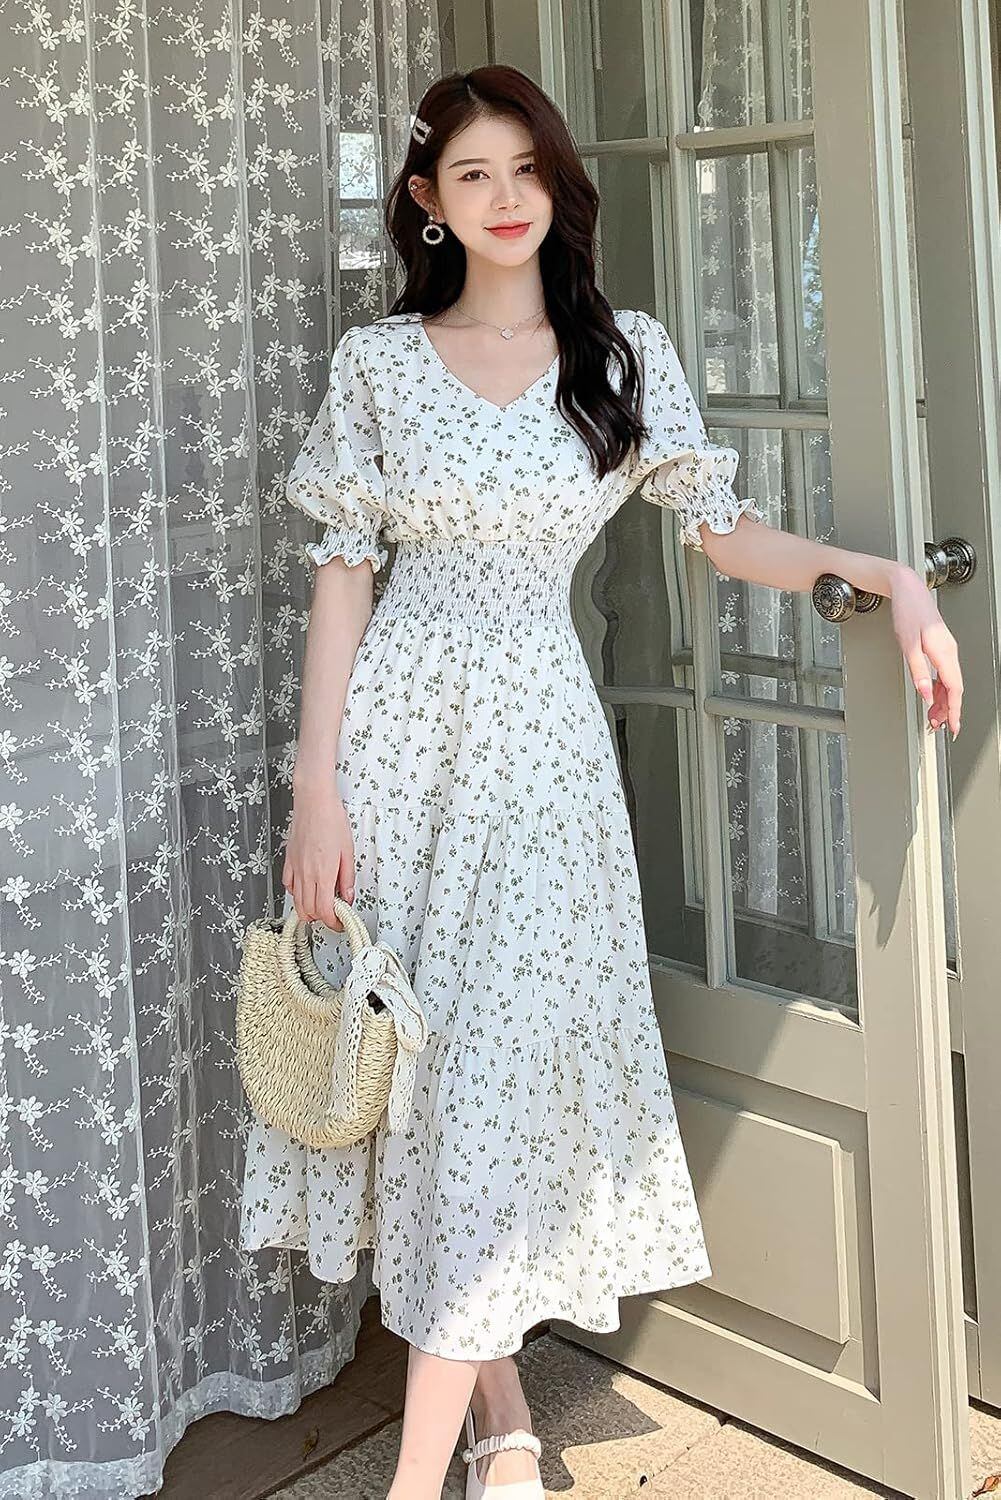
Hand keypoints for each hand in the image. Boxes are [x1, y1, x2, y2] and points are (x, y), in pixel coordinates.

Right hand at [282, 784, 355, 931]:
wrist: (313, 801)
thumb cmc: (331, 820)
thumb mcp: (348, 851)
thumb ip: (347, 878)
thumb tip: (347, 897)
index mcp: (323, 874)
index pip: (324, 911)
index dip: (332, 923)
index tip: (339, 923)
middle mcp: (306, 874)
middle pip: (308, 910)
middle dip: (321, 919)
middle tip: (333, 915)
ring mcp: (295, 868)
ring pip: (296, 901)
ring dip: (307, 909)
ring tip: (321, 905)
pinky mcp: (288, 860)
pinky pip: (288, 885)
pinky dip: (296, 893)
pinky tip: (306, 889)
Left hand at [889, 564, 962, 737]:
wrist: (907, 590)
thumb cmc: (907, 612)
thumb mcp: (908, 645)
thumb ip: (917, 671)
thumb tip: (925, 694)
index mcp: (945, 653)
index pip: (954, 690)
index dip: (953, 711)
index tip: (952, 728)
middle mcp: (949, 652)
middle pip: (953, 689)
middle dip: (947, 710)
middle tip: (936, 727)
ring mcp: (946, 650)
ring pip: (949, 682)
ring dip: (942, 700)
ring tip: (931, 716)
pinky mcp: (940, 647)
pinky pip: (944, 673)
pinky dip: (939, 687)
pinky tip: (931, 695)